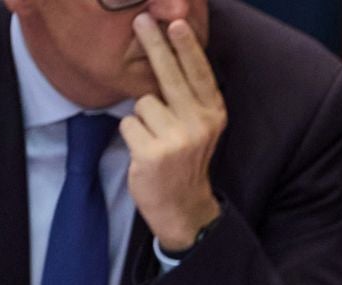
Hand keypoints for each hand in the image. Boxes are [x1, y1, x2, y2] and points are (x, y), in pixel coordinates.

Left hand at [122, 15, 225, 251]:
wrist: (183, 206)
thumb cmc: (185, 160)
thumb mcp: (200, 127)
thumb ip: (189, 96)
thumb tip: (167, 53)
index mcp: (213, 113)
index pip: (198, 73)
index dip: (187, 46)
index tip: (176, 23)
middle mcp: (199, 124)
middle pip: (170, 74)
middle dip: (154, 44)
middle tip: (140, 20)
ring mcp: (177, 139)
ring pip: (142, 102)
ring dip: (141, 118)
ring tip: (153, 138)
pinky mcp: (153, 153)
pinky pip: (128, 123)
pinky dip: (131, 135)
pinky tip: (144, 151)